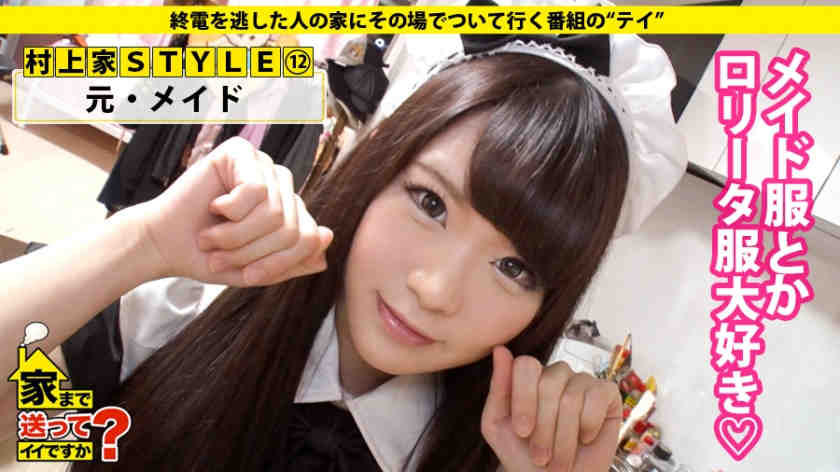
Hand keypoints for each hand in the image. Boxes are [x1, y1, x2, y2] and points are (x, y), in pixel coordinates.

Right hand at [136, 137, 332, 285]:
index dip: (277, 264)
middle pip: (292, 228)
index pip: (309, 239)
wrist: (165, 247)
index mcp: (291, 210)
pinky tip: (214, 207)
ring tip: (213, 237)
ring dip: (237, 236)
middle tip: (221, 256)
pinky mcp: (242, 152)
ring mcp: (263, 166)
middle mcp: (282, 184)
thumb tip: (327, 236)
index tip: (246, 275)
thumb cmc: (210, 256)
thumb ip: (295, 260)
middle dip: (253, 252)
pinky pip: (255, 190)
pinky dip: (230, 210)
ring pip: (274, 213)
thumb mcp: (258, 271)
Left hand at [481, 346, 621, 471]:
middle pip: (549, 382)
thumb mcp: (497, 425)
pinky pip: (598, 397)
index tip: (522, 432)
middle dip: (544, 427)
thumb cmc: (523, 455)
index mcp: (529, 376)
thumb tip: (499, 349)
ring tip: (559, 458)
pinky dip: (589, 424)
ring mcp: (582, 381)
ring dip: (564, 436)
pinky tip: (585, 439)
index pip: (526, 365)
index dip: (524, 400)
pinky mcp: (607, 394)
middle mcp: (556, 374)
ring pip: (572, 396)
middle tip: (541, 455)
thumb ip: (498, 388)